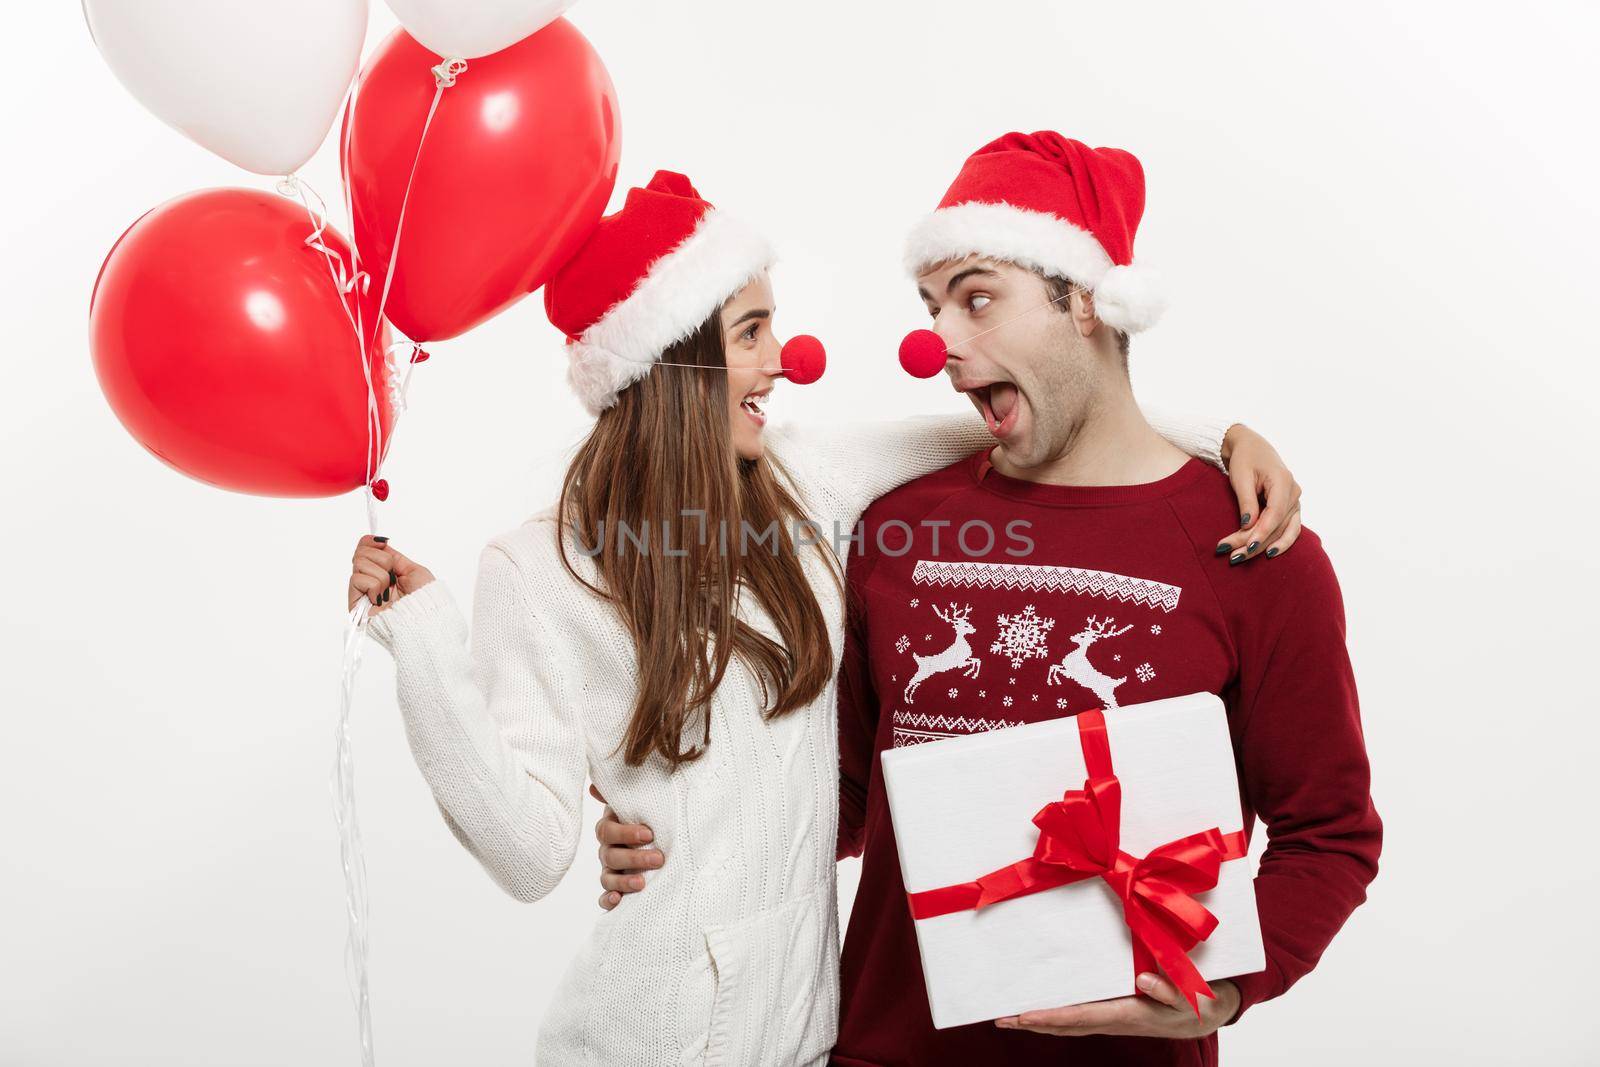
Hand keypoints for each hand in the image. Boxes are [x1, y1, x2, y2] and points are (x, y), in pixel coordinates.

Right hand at [347, 534, 433, 614]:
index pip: (364, 549)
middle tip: (392, 575)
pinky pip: (356, 579)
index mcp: (382, 573)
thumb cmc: (424, 598)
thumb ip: (393, 556)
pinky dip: (373, 585)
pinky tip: (381, 598)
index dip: (369, 542)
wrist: (424, 616)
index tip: (382, 542)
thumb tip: (380, 541)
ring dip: (381, 575)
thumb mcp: (412, 569)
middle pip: (359, 553)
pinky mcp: (354, 604)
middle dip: (382, 560)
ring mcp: (361, 593)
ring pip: (359, 563)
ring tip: (389, 590)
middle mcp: (370, 582)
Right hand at [589, 783, 661, 909]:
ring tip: (642, 883)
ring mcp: (610, 871)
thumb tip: (593, 786)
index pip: (608, 830)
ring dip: (623, 881)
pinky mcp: (615, 890)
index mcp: (611, 828)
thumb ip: (623, 796)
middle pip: (610, 855)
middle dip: (635, 857)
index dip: (626, 832)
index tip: (649, 834)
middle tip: (659, 858)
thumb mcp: (641, 807)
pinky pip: (604, 898)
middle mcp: (607, 850)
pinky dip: (608, 900)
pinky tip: (618, 900)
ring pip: (607, 877)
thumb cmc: (650, 821)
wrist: (662, 842)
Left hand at [995, 973, 1238, 1038]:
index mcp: (1130, 1015)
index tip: (1022, 1016)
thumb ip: (1172, 991)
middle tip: (1000, 1017)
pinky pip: (1080, 1015)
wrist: (1212, 1011)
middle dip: (1033, 1022)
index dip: (1051, 1017)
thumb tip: (1144, 982)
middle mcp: (1116, 1019)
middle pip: (1067, 1024)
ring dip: (1040, 1020)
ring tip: (1011, 1015)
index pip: (1082, 1017)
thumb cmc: (1202, 1002)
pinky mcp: (1117, 1011)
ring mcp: (1114, 1017)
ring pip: (1070, 1022)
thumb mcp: (1195, 997)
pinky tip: (1044, 1009)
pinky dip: (1057, 1014)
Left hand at [1216, 424, 1301, 564]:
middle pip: (1278, 525)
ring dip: (1266, 546)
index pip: (1275, 513)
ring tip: (1244, 557)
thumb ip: (1247, 501)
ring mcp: (1294, 501)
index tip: (1247, 547)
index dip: (1262, 532)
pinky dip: (1280, 541)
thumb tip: (1249, 525)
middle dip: (1255, 543)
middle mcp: (1293, 492)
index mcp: (1283, 481)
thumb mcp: (1241, 477)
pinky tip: (1268, 553)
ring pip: (1284, 530)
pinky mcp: (1290, 507)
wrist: (1252, 447)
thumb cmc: (1244, 459)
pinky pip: (1289, 528)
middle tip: (1233, 556)